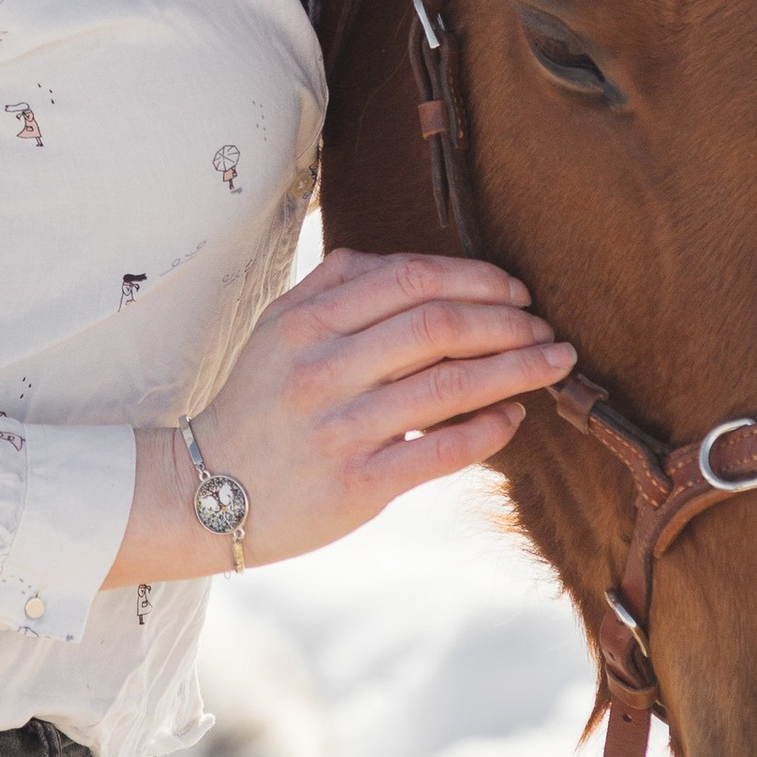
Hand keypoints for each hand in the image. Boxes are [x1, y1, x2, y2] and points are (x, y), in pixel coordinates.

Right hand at [108, 250, 577, 585]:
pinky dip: (488, 431)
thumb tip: (407, 264)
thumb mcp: (276, 329)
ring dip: (516, 370)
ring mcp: (340, 429)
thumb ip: (333, 285)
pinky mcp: (357, 485)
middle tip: (546, 329)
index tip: (515, 291)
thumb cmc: (256, 404)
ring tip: (553, 364)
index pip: (410, 280)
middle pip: (438, 326)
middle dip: (508, 322)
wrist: (204, 492)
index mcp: (307, 322)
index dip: (476, 280)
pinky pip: (439, 451)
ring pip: (449, 387)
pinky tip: (514, 417)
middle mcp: (322, 370)